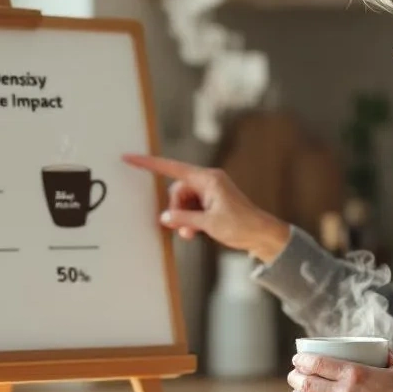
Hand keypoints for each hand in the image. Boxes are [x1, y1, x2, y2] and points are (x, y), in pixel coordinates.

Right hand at [122, 154, 289, 263]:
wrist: (262, 234)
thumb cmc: (241, 225)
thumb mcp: (208, 223)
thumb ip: (183, 218)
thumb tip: (165, 218)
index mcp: (208, 179)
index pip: (172, 168)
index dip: (149, 164)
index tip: (130, 157)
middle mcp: (208, 181)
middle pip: (177, 191)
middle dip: (176, 210)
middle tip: (183, 228)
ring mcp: (210, 191)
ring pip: (183, 202)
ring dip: (183, 218)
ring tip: (191, 234)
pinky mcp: (212, 202)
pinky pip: (191, 208)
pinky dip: (189, 220)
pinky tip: (194, 232)